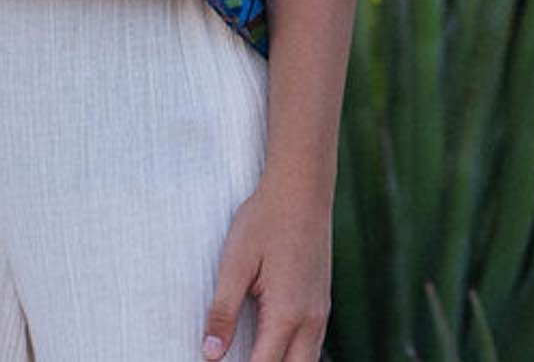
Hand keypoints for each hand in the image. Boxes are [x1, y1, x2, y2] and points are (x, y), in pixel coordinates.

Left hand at [200, 177, 331, 360]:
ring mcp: (321, 312)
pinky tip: (273, 344)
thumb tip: (210, 354)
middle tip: (236, 361)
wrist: (302, 189)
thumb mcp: (235, 262)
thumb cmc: (265, 220)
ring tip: (252, 353)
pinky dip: (294, 354)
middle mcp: (311, 320)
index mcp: (287, 313)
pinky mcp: (323, 301)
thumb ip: (223, 311)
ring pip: (308, 361)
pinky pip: (313, 344)